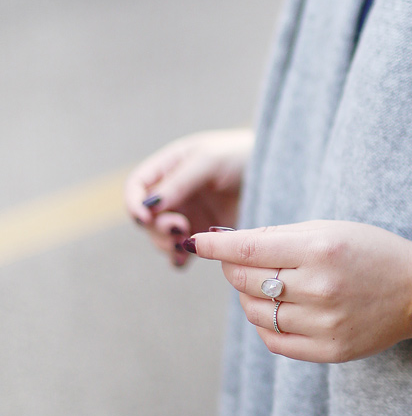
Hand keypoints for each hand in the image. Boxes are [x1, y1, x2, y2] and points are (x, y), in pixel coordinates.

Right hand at [125, 128, 254, 267]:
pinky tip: (183, 260)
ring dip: (166, 244)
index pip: (136, 186)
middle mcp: (172, 194)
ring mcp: (186, 215)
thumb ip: (179, 181)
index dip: (134, 202)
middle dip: (156, 226)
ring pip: (161, 238)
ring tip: (185, 242)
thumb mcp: (209, 160)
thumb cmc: (240, 155)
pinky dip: (178, 258)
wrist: (273, 171)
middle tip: (179, 227)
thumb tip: (149, 205)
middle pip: (146, 218)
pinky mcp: (203, 235)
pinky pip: (181, 253)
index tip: (145, 216)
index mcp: (168, 168)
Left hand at [191, 221, 411, 361]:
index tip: (196, 241)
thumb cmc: (370, 251)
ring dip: (247, 297)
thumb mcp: (330, 229)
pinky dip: (264, 324)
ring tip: (264, 285)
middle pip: (246, 281)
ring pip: (256, 313)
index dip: (216, 246)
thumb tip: (227, 244)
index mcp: (321, 249)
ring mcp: (325, 323)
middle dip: (232, 268)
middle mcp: (321, 287)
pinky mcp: (330, 350)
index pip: (249, 249)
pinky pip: (274, 341)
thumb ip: (279, 236)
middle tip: (237, 261)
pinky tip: (277, 310)